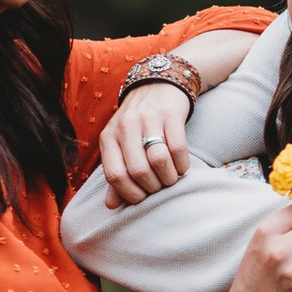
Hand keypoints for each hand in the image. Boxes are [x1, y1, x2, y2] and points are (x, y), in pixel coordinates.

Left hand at [94, 83, 193, 206]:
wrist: (156, 85)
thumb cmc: (137, 124)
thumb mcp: (120, 144)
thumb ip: (116, 173)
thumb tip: (111, 206)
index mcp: (108, 137)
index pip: (115, 175)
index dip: (131, 193)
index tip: (142, 198)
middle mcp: (125, 127)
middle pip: (139, 171)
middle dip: (153, 187)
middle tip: (160, 187)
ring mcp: (147, 118)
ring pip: (159, 160)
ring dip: (169, 177)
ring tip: (171, 178)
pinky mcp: (170, 114)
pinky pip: (178, 148)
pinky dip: (182, 164)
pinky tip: (182, 166)